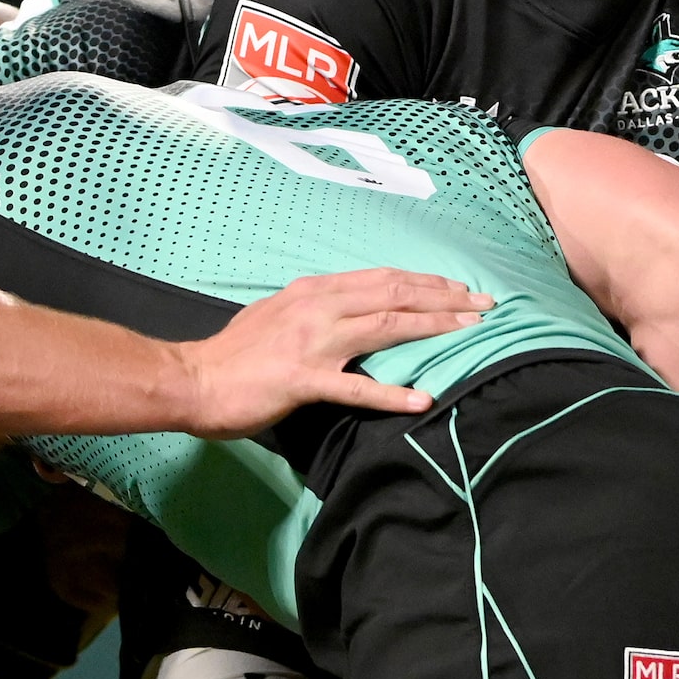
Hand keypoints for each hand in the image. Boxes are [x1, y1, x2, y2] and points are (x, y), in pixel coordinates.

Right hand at [181, 269, 494, 437]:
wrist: (192, 380)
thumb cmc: (235, 354)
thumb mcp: (278, 314)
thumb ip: (316, 309)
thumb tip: (349, 309)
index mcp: (315, 292)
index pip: (383, 279)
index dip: (426, 282)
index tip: (461, 288)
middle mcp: (318, 307)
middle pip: (394, 294)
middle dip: (445, 297)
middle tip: (485, 305)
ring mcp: (312, 343)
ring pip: (385, 326)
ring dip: (432, 327)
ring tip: (470, 332)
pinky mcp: (303, 381)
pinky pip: (355, 388)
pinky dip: (391, 394)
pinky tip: (422, 399)